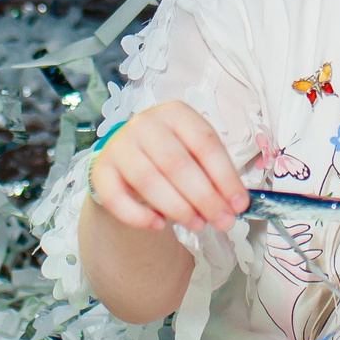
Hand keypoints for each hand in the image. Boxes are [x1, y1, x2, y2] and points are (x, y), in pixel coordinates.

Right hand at [89, 101, 247, 232]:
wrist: (129, 158)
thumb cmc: (171, 155)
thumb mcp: (195, 154)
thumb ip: (214, 174)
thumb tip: (235, 204)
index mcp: (176, 113)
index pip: (205, 144)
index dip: (225, 176)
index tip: (239, 204)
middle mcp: (145, 123)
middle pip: (177, 163)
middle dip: (205, 197)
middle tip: (223, 221)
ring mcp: (120, 145)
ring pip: (149, 181)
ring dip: (177, 208)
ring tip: (198, 225)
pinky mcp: (100, 171)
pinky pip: (116, 198)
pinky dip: (138, 216)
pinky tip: (158, 225)